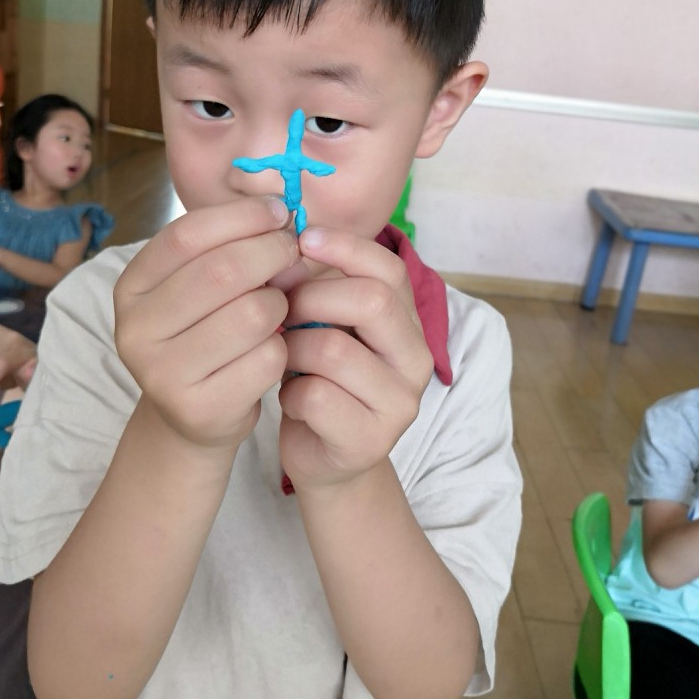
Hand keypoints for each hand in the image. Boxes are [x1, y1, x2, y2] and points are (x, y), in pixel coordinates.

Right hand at [113, 196, 298, 454]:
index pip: (187, 235)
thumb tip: (286, 219)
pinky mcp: (200, 409)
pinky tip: (273, 350)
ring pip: (252, 315)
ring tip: (276, 309)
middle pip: (222, 272)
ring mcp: (163, 374)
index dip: (241, 216)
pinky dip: (283, 349)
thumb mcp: (201, 285)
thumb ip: (231, 247)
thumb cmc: (204, 334)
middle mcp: (136, 330)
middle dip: (271, 253)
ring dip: (279, 305)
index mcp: (131, 287)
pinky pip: (267, 358)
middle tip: (293, 254)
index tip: (279, 211)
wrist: (192, 415)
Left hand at [278, 228, 433, 488]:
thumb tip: (291, 246)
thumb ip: (319, 288)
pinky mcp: (370, 440)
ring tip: (284, 359)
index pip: (390, 269)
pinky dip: (289, 394)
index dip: (346, 247)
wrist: (325, 458)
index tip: (304, 240)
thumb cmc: (319, 380)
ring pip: (333, 349)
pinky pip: (315, 396)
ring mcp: (399, 404)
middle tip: (282, 311)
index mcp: (409, 324)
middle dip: (311, 297)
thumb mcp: (325, 327)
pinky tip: (291, 401)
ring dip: (291, 349)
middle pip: (370, 302)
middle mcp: (416, 360)